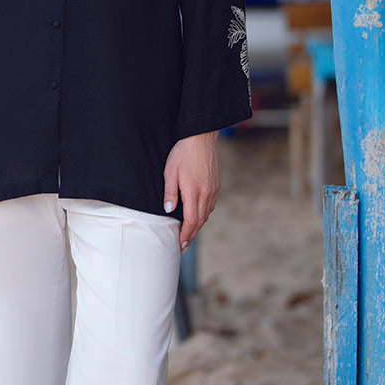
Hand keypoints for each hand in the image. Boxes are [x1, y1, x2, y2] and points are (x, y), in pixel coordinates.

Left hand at [163, 132, 219, 251]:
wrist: (201, 137)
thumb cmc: (183, 153)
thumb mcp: (170, 172)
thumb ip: (170, 193)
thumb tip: (168, 211)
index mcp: (194, 191)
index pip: (191, 220)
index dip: (186, 234)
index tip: (181, 244)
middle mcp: (206, 193)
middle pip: (200, 221)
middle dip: (191, 235)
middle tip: (183, 246)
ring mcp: (213, 189)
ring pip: (206, 214)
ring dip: (198, 226)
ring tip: (189, 234)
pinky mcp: (215, 185)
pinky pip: (210, 205)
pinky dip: (203, 215)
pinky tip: (198, 216)